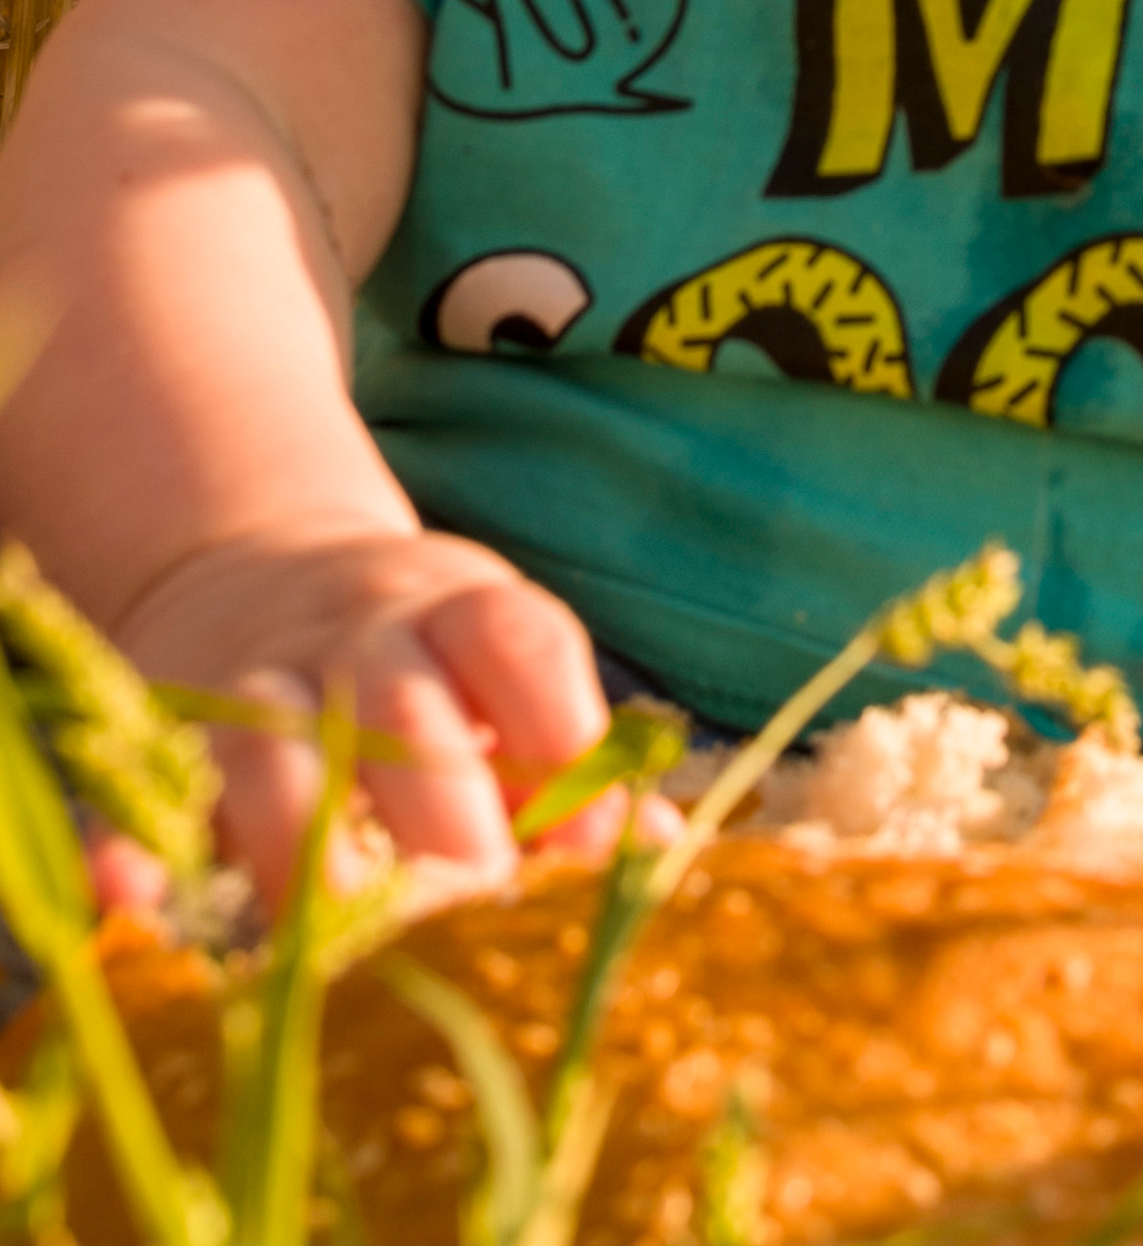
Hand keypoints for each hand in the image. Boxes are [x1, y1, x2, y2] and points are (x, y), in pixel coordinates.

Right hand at [115, 525, 620, 910]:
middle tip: (479, 890)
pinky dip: (132, 844)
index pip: (516, 640)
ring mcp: (255, 678)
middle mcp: (356, 634)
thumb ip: (570, 766)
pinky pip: (139, 788)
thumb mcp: (499, 680)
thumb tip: (657, 858)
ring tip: (341, 923)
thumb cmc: (417, 662)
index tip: (591, 834)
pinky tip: (144, 903)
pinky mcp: (164, 732)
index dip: (560, 730)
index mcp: (456, 609)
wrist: (251, 571)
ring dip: (306, 835)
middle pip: (403, 700)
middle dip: (444, 799)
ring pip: (273, 742)